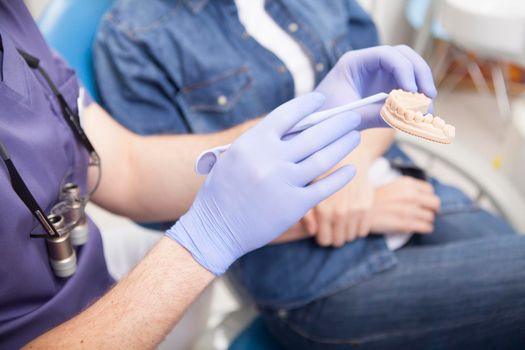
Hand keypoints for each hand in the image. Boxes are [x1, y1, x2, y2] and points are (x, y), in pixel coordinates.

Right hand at [166, 93, 361, 274]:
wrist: (215, 228)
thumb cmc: (223, 190)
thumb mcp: (235, 156)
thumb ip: (261, 142)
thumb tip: (296, 128)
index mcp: (252, 143)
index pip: (287, 114)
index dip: (308, 104)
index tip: (322, 99)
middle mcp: (269, 160)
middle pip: (313, 134)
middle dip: (337, 122)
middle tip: (353, 116)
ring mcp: (283, 183)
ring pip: (323, 158)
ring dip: (343, 144)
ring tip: (355, 136)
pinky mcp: (293, 206)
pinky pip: (324, 187)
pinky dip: (341, 177)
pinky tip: (351, 169)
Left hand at [302, 160, 374, 246]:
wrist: (348, 154)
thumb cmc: (322, 170)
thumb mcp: (307, 188)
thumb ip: (306, 212)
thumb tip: (311, 232)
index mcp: (323, 209)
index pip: (324, 241)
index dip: (321, 236)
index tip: (320, 228)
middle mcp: (341, 212)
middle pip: (338, 241)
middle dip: (333, 235)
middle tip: (329, 224)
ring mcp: (356, 210)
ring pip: (351, 237)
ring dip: (345, 231)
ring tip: (339, 218)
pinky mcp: (368, 206)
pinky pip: (363, 230)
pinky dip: (357, 227)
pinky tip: (350, 216)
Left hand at [315, 45, 436, 129]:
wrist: (313, 128)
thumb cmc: (323, 118)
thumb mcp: (349, 117)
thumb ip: (375, 115)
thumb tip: (408, 118)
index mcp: (355, 62)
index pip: (386, 54)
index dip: (403, 69)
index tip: (411, 91)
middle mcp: (370, 65)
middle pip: (404, 58)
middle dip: (420, 75)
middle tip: (428, 97)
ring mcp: (380, 77)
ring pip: (410, 73)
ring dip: (422, 89)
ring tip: (427, 113)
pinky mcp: (386, 92)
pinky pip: (407, 91)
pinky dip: (416, 102)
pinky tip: (420, 118)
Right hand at [369, 176, 439, 233]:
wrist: (359, 211)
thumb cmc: (372, 200)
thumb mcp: (391, 186)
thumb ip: (407, 188)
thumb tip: (420, 196)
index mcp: (407, 184)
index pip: (430, 190)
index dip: (428, 197)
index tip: (424, 203)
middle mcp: (410, 195)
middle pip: (435, 203)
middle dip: (432, 209)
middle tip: (427, 213)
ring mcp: (409, 210)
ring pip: (431, 217)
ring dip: (427, 220)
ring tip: (420, 222)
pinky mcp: (406, 224)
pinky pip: (426, 227)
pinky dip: (425, 229)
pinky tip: (420, 228)